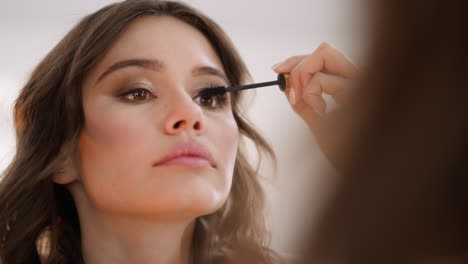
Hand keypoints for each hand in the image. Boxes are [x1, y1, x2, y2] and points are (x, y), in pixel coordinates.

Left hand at [273, 43, 360, 163]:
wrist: (366, 174)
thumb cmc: (348, 153)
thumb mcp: (320, 123)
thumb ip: (305, 102)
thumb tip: (287, 84)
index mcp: (355, 85)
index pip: (325, 56)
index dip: (298, 60)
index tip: (278, 70)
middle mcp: (362, 77)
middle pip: (325, 49)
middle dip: (299, 65)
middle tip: (287, 86)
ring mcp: (363, 81)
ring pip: (323, 54)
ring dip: (304, 78)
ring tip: (312, 108)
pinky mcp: (360, 90)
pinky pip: (321, 79)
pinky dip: (310, 94)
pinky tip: (322, 114)